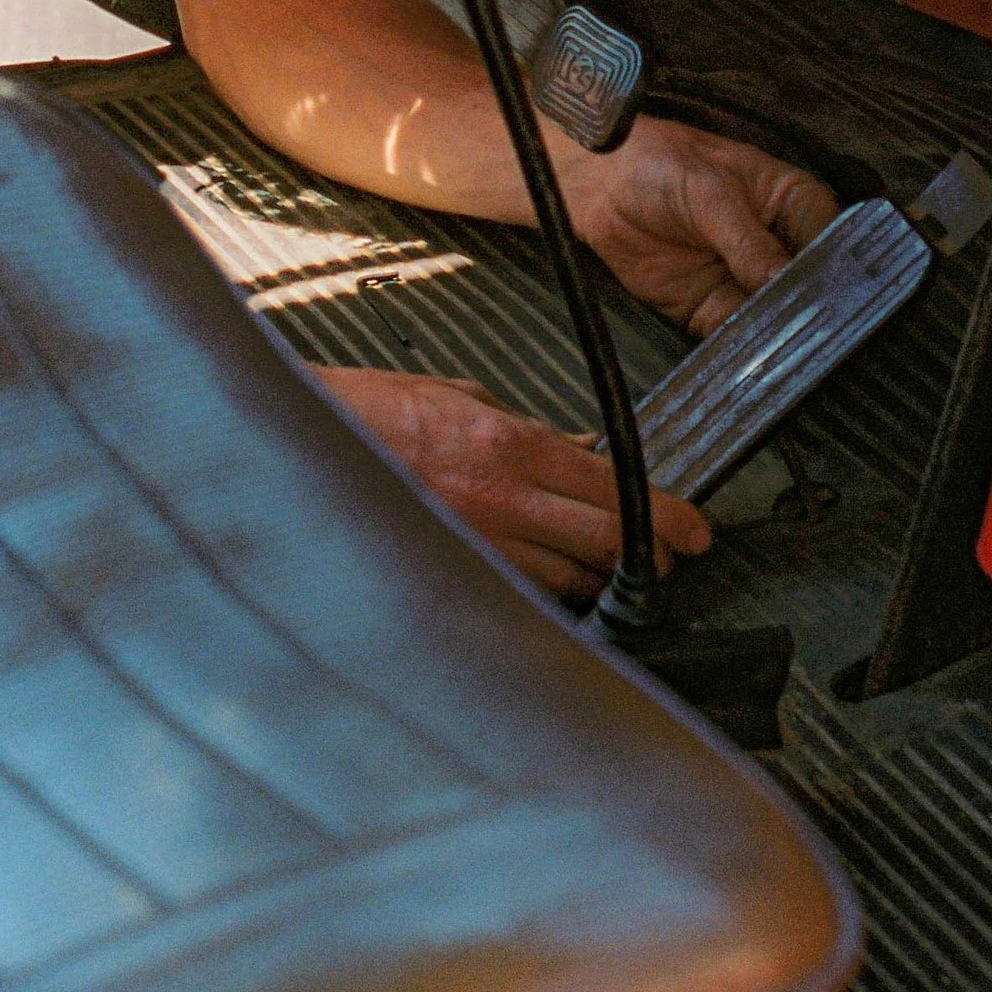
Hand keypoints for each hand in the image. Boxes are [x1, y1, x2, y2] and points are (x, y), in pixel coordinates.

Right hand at [318, 368, 710, 603]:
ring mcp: (472, 547)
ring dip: (598, 575)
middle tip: (672, 556)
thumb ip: (523, 430)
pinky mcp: (447, 576)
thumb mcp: (458, 396)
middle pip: (604, 544)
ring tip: (610, 564)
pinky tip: (551, 577)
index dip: (666, 516)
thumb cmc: (371, 411)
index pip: (611, 489)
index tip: (696, 531)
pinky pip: (520, 595)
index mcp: (505, 445)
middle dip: (650, 555)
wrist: (295, 443)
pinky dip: (546, 590)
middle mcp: (497, 503)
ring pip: (568, 581)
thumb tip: (578, 454)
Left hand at [560, 118, 836, 338]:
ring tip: (782, 352)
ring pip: (777, 318)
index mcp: (792, 203)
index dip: (837, 272)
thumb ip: (748, 239)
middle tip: (809, 333)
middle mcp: (777, 246)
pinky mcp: (713, 308)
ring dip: (777, 336)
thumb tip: (784, 280)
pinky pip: (737, 336)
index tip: (838, 301)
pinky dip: (742, 350)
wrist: (596, 186)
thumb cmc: (658, 163)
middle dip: (808, 311)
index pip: (832, 243)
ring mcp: (746, 280)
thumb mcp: (709, 192)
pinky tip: (746, 359)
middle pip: (809, 288)